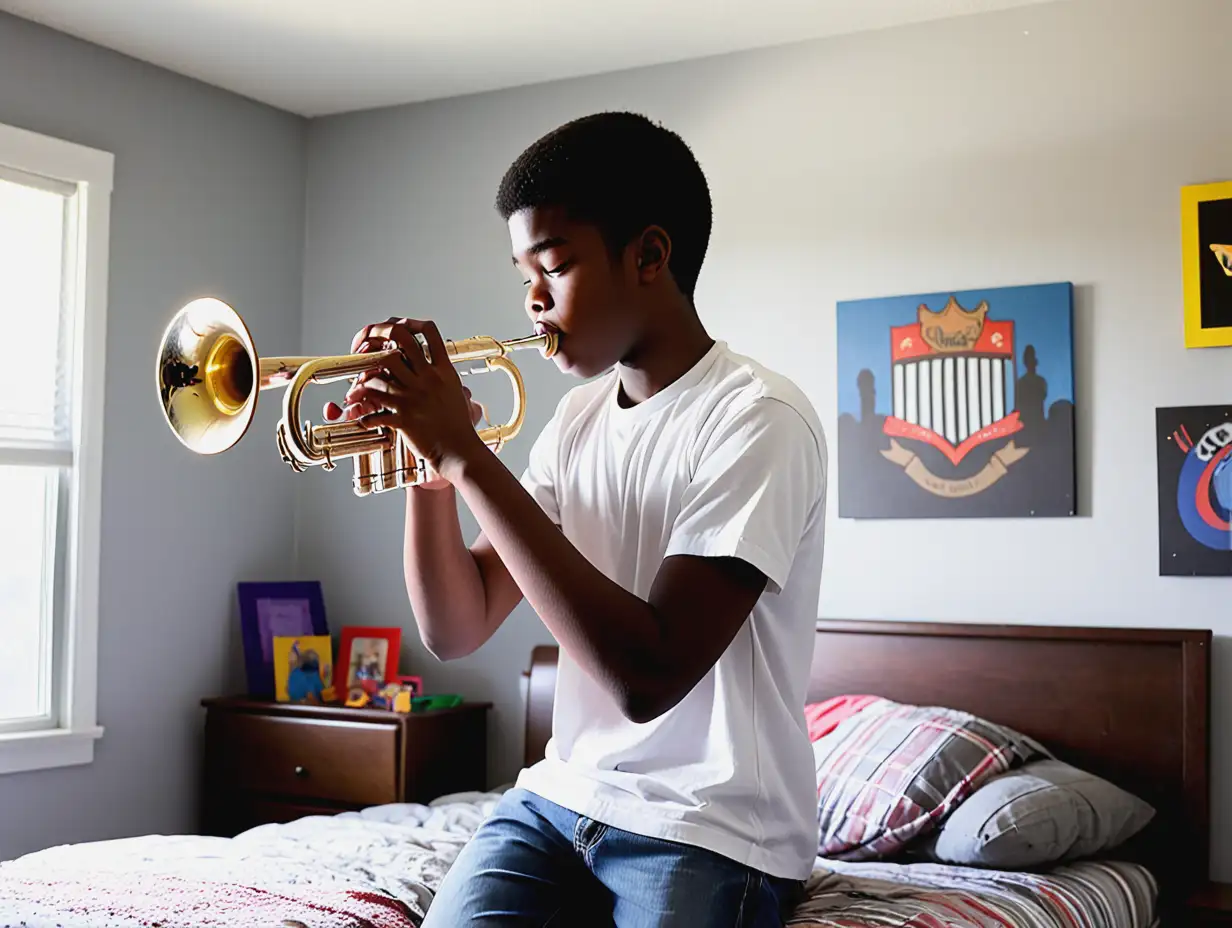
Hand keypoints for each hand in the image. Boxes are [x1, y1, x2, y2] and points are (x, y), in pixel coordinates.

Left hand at [321, 318, 485, 488]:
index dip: (410, 323)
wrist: (460, 450)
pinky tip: (364, 419)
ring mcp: (414, 397)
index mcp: (443, 370)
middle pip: (398, 342)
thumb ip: (441, 374)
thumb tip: (429, 359)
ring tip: (358, 390)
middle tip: (366, 347)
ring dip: (363, 381)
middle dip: (378, 337)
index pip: (429, 332)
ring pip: (378, 373)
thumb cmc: (457, 424)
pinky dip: (365, 416)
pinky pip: (375, 412)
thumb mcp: (455, 391)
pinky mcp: (404, 418)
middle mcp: (428, 379)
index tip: (396, 329)